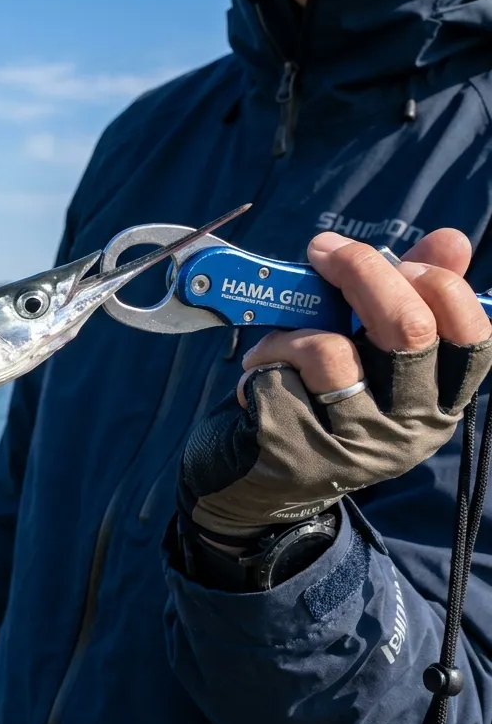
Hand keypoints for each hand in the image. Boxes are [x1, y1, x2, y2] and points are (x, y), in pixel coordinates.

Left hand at [178, 228, 491, 546]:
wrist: (253, 484)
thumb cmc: (316, 404)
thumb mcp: (367, 352)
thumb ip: (407, 296)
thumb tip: (452, 238)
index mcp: (440, 400)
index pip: (471, 334)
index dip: (436, 282)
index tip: (399, 259)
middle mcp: (411, 429)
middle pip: (408, 328)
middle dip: (363, 271)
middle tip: (323, 250)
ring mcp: (356, 447)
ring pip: (331, 351)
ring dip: (292, 331)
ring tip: (276, 346)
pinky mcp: (298, 453)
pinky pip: (278, 376)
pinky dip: (261, 363)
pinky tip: (258, 381)